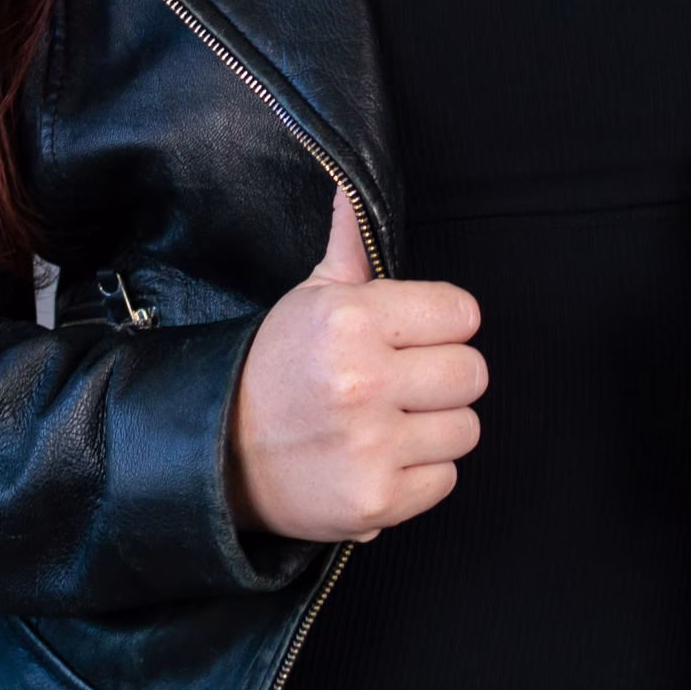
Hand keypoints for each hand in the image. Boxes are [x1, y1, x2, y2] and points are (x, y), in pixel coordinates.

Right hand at [229, 185, 486, 542]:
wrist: (218, 454)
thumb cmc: (275, 369)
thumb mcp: (309, 299)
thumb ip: (351, 247)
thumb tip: (351, 188)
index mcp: (351, 319)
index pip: (462, 313)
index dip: (442, 325)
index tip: (412, 338)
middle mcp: (363, 381)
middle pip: (472, 373)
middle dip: (443, 378)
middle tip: (403, 384)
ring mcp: (370, 446)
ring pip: (466, 428)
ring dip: (435, 428)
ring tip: (389, 423)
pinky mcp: (375, 500)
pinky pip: (446, 479)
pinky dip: (420, 474)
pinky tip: (380, 459)